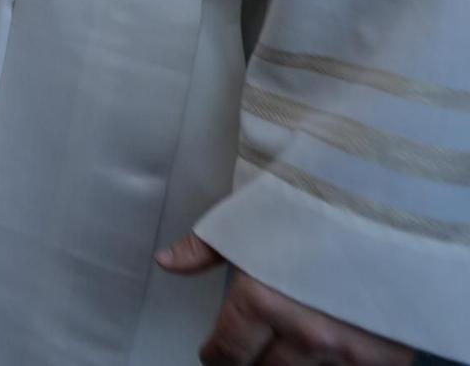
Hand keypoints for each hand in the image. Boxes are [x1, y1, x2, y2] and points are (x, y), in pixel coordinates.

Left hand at [156, 234, 414, 365]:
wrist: (392, 209)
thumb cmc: (314, 207)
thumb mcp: (249, 220)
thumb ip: (204, 249)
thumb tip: (165, 262)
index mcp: (264, 302)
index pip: (227, 351)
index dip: (215, 354)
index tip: (214, 353)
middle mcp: (305, 334)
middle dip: (251, 361)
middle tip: (250, 350)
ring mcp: (348, 351)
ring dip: (291, 365)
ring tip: (285, 350)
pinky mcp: (386, 358)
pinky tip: (324, 354)